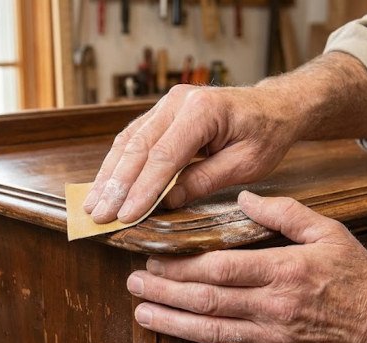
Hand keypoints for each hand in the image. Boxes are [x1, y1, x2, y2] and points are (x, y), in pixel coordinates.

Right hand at [83, 84, 297, 223]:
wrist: (272, 108)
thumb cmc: (264, 135)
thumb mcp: (245, 165)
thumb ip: (205, 180)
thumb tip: (167, 203)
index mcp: (203, 111)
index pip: (164, 156)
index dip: (142, 189)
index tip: (126, 217)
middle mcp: (178, 101)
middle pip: (138, 147)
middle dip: (116, 185)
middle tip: (99, 216)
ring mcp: (166, 104)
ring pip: (128, 141)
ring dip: (109, 176)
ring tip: (93, 206)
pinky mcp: (161, 112)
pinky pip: (133, 138)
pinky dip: (117, 164)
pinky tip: (105, 186)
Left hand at [126, 191, 366, 342]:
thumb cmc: (359, 280)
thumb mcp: (330, 233)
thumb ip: (286, 213)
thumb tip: (245, 196)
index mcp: (284, 271)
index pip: (221, 267)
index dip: (182, 265)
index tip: (156, 257)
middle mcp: (274, 307)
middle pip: (207, 299)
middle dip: (165, 291)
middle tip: (134, 283)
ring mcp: (273, 339)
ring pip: (212, 332)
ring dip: (172, 324)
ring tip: (142, 313)